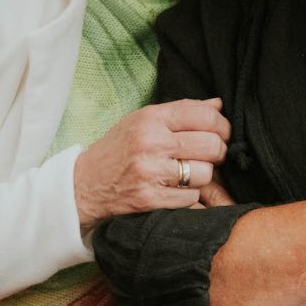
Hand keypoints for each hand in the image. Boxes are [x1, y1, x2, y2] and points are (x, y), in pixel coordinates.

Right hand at [73, 98, 230, 228]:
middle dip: (218, 151)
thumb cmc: (118, 149)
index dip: (222, 125)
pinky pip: (191, 198)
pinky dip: (189, 196)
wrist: (84, 184)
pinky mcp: (150, 199)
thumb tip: (218, 105)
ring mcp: (151, 172)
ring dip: (202, 176)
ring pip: (204, 174)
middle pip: (211, 145)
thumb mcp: (143, 120)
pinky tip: (176, 190)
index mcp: (151, 118)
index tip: (222, 133)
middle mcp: (151, 143)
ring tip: (187, 173)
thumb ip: (181, 111)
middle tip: (211, 155)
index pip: (204, 116)